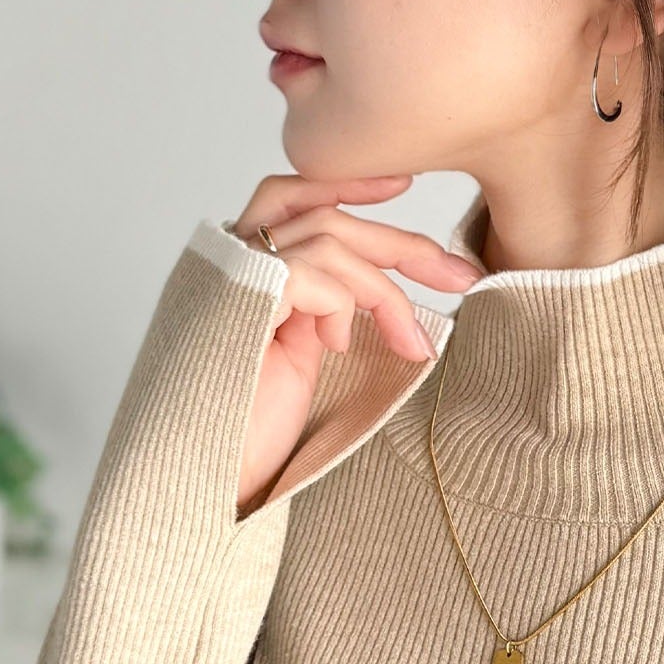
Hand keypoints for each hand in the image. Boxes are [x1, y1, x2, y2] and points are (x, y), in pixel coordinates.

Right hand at [227, 172, 483, 517]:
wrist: (202, 478)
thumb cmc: (247, 433)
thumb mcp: (301, 360)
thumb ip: (326, 316)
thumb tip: (386, 303)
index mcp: (242, 270)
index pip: (295, 197)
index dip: (349, 185)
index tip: (403, 187)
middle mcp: (228, 261)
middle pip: (326, 215)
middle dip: (402, 242)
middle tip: (462, 274)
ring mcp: (229, 275)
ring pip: (330, 242)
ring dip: (385, 293)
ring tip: (412, 345)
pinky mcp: (239, 298)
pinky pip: (316, 275)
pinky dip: (343, 307)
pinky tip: (336, 347)